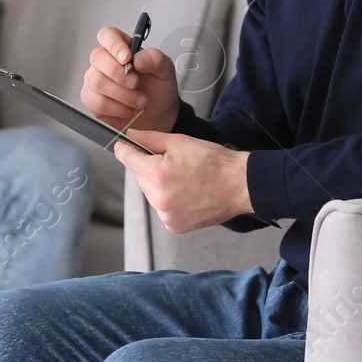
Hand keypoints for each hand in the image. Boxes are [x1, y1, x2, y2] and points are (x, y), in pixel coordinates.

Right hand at [81, 26, 179, 133]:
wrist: (158, 115)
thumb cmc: (158, 89)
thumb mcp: (165, 70)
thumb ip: (155, 59)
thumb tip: (138, 58)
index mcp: (123, 49)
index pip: (108, 35)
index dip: (114, 44)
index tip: (127, 58)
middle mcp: (106, 62)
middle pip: (97, 57)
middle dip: (119, 73)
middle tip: (135, 83)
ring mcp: (96, 80)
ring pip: (97, 81)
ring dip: (123, 95)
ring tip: (139, 101)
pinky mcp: (92, 100)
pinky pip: (97, 102)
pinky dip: (118, 109)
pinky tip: (129, 109)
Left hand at [113, 129, 252, 233]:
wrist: (238, 185)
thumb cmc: (214, 162)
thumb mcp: (180, 142)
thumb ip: (150, 139)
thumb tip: (130, 136)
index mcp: (158, 174)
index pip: (127, 159)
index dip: (124, 148)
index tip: (123, 145)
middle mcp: (159, 198)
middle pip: (139, 177)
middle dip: (148, 168)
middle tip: (171, 162)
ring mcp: (166, 215)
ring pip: (150, 194)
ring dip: (158, 185)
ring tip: (182, 179)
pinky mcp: (174, 226)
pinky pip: (161, 209)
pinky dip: (167, 201)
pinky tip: (185, 193)